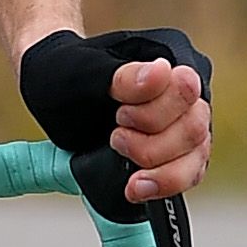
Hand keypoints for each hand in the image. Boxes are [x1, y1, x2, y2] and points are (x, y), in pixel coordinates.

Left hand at [18, 27, 212, 202]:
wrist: (51, 90)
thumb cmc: (64, 71)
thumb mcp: (81, 71)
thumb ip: (121, 76)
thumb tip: (161, 72)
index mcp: (172, 58)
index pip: (185, 91)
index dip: (153, 113)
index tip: (119, 116)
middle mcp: (187, 93)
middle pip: (194, 131)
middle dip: (151, 146)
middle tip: (114, 138)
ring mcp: (185, 123)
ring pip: (195, 158)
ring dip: (160, 172)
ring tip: (126, 171)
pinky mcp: (178, 152)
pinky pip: (187, 174)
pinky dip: (162, 186)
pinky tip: (135, 188)